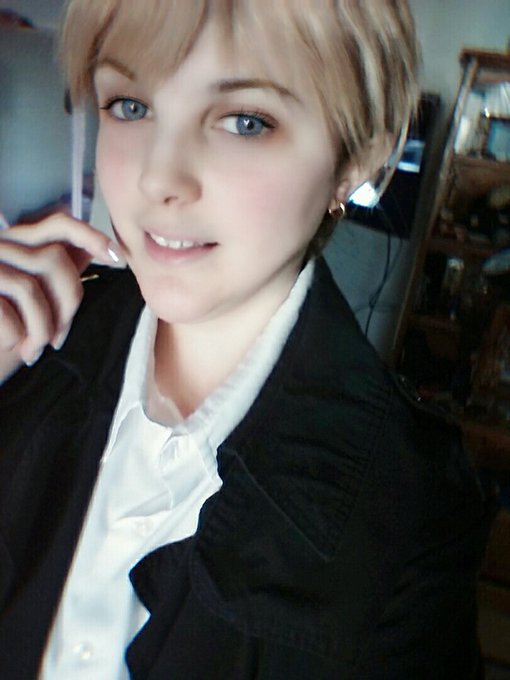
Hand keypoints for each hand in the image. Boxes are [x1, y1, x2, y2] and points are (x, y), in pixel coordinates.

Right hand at [0, 213, 122, 373]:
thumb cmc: (4, 320)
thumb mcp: (32, 292)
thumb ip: (56, 269)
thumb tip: (91, 250)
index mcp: (17, 242)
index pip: (59, 224)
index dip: (91, 236)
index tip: (116, 259)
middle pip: (53, 260)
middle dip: (66, 306)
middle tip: (58, 339)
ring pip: (30, 288)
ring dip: (42, 329)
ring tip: (35, 350)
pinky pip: (6, 312)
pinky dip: (17, 338)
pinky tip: (14, 347)